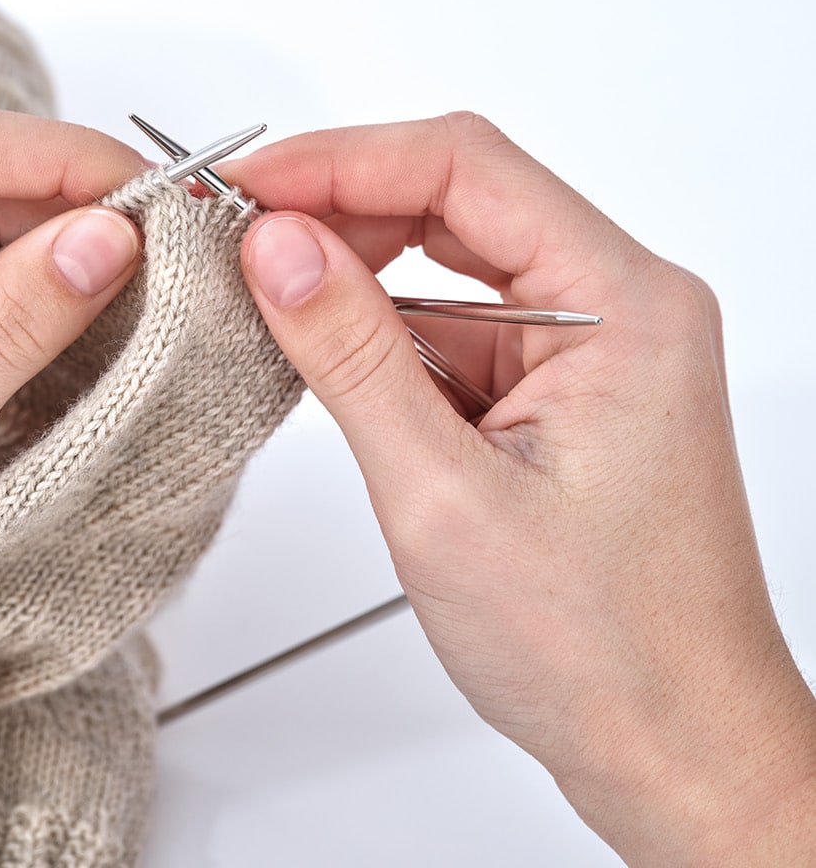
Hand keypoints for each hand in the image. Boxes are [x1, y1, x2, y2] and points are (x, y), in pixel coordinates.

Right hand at [228, 113, 815, 862]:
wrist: (671, 746)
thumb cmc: (605, 649)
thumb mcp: (444, 495)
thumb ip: (353, 357)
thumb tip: (277, 249)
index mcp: (623, 308)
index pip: (465, 169)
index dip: (341, 162)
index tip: (247, 187)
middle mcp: (617, 311)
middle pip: (458, 200)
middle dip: (340, 209)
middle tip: (238, 235)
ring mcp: (586, 353)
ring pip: (450, 266)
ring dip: (356, 277)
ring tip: (262, 298)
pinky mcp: (553, 396)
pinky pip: (455, 330)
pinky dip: (382, 337)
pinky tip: (321, 355)